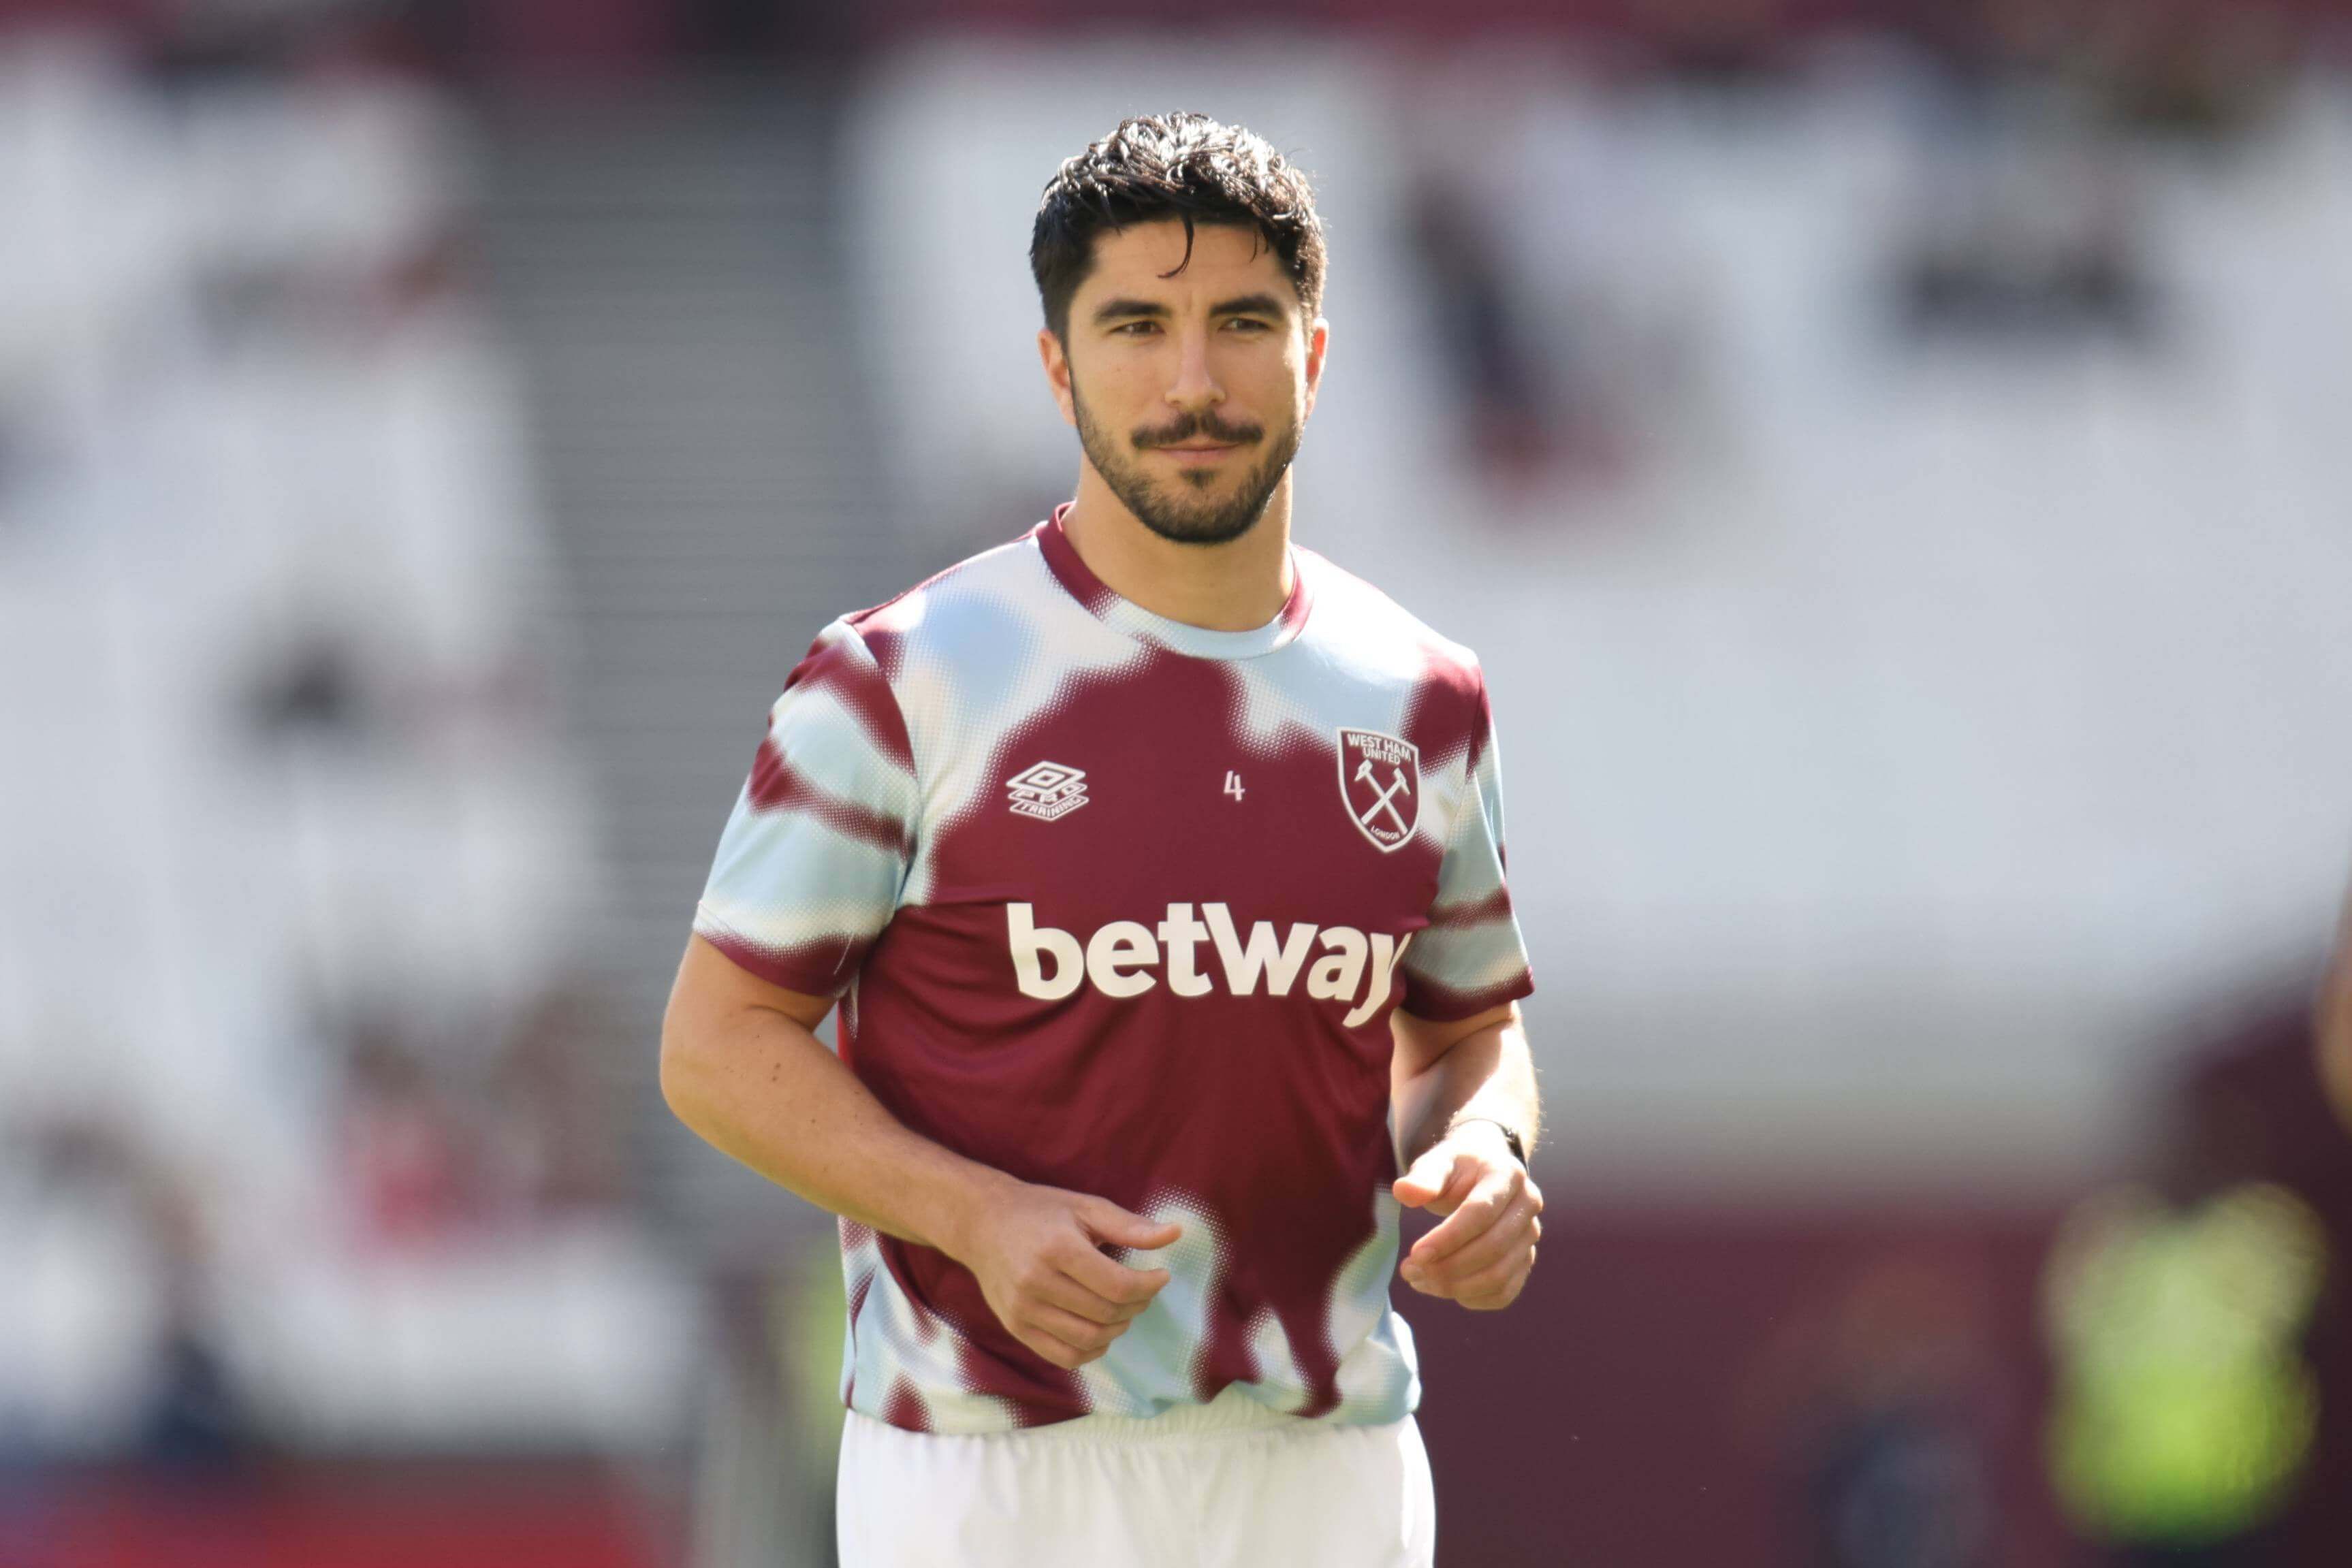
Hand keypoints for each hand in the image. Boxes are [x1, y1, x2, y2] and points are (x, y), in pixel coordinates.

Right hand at [950, 1179, 1180, 1370]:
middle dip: (1137, 1306)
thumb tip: (1175, 1234)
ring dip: (1118, 1328)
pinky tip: (1100, 1329)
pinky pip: (1064, 1356)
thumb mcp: (1085, 1208)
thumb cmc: (1040, 1212)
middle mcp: (1036, 1282)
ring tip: (1123, 1309)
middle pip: (1106, 1314)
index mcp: (1057, 1248)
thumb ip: (1130, 1226)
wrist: (981, 1225)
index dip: (1149, 1286)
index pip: (1118, 1285)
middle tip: (1143, 1290)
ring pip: (1088, 1339)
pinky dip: (1092, 1349)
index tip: (1161, 1275)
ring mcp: (1023, 1310)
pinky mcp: (1016, 1328)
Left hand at [1391, 1123, 1540, 1310]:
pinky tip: (1444, 1290)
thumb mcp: (1439, 1161)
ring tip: (1419, 1281)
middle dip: (1448, 1267)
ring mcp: (1530, 1236)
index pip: (1481, 1213)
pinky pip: (1504, 1292)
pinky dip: (1473, 1299)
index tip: (1416, 1254)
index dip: (1448, 1238)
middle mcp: (1527, 1205)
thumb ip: (1424, 1177)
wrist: (1485, 1170)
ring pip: (1499, 1275)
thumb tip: (1404, 1192)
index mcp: (1507, 1174)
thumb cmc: (1458, 1167)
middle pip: (1492, 1248)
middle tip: (1409, 1272)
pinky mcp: (1525, 1259)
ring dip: (1456, 1287)